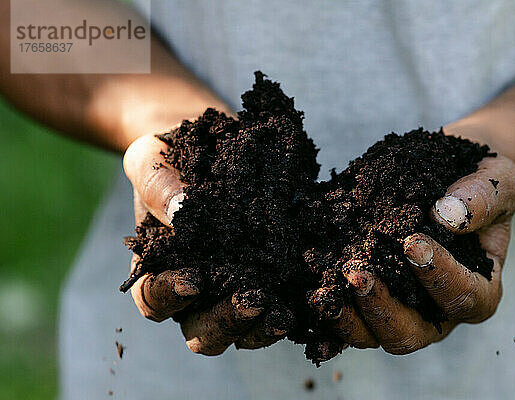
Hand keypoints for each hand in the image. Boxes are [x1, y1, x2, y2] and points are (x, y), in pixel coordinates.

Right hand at [123, 134, 291, 354]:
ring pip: (238, 331)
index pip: (152, 297)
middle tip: (251, 301)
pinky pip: (271, 311)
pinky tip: (302, 302)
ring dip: (258, 328)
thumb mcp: (152, 160)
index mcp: (158, 267)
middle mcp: (194, 288)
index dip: (169, 295)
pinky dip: (283, 313)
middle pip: (199, 329)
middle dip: (223, 322)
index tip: (193, 279)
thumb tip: (183, 212)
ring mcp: (230, 288)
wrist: (207, 143)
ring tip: (280, 312)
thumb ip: (157, 187)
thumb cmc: (169, 156)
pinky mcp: (265, 280)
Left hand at [332, 155, 514, 353]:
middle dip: (381, 307)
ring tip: (324, 291)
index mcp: (479, 289)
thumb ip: (484, 198)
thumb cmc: (480, 183)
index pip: (462, 297)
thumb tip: (447, 216)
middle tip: (357, 275)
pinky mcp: (370, 300)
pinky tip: (312, 296)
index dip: (438, 276)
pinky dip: (329, 315)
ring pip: (372, 334)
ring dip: (347, 316)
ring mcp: (400, 309)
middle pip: (410, 333)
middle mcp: (437, 311)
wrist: (447, 177)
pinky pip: (347, 320)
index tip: (412, 243)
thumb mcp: (498, 182)